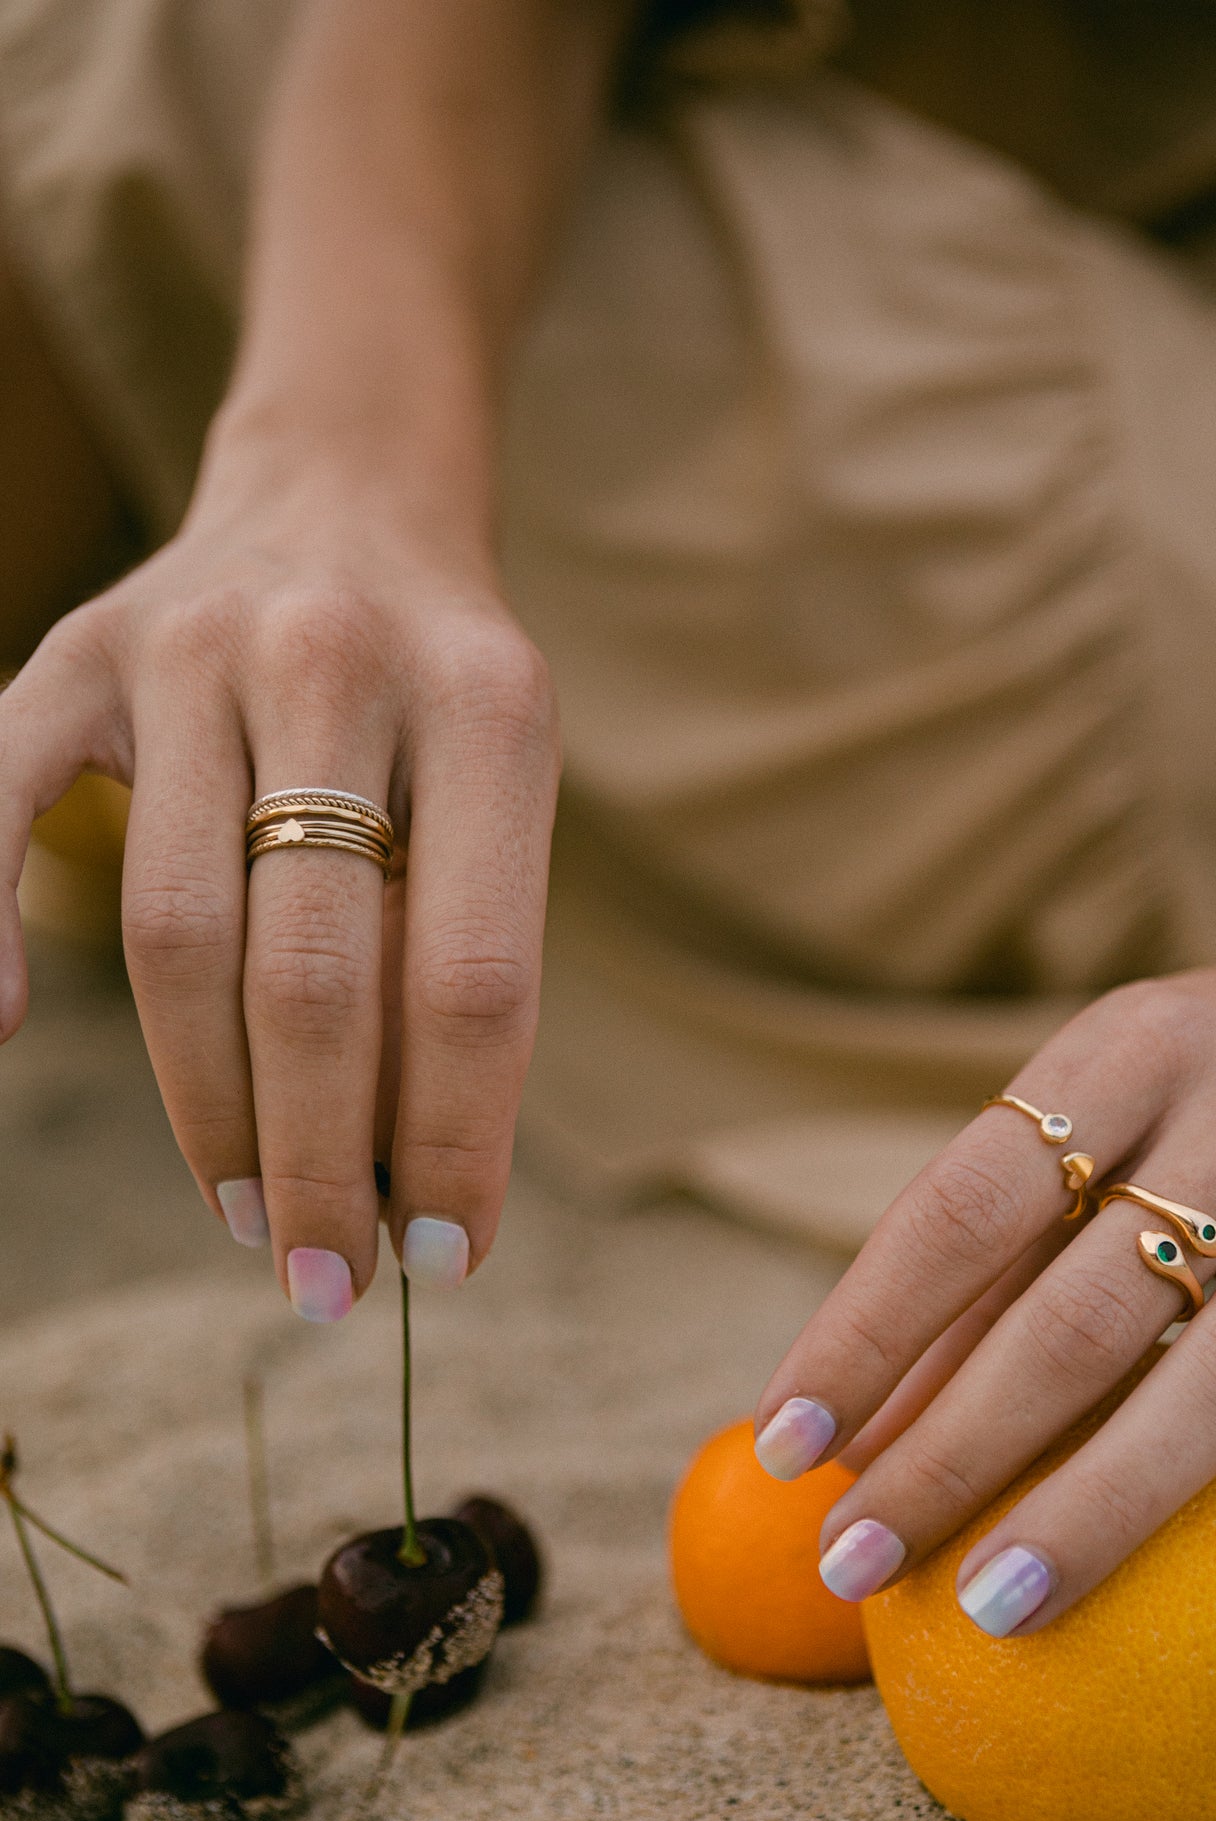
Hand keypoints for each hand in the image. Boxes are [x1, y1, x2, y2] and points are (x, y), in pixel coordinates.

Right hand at [0, 439, 558, 1313]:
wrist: (352, 490)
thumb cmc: (442, 690)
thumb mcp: (506, 791)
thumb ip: (465, 954)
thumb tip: (414, 1184)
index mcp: (490, 707)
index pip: (472, 978)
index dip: (455, 1140)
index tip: (444, 1254)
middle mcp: (337, 662)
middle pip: (314, 975)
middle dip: (321, 1156)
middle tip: (331, 1275)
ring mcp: (191, 648)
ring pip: (179, 932)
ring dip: (210, 1106)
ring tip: (251, 1214)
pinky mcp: (77, 652)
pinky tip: (2, 1039)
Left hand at [753, 890, 1215, 1684]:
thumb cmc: (1200, 1077)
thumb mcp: (1089, 1109)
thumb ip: (987, 1260)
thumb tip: (854, 1437)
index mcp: (1130, 1051)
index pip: (968, 1205)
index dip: (867, 1328)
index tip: (783, 1444)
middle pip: (1085, 1312)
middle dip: (955, 1449)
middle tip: (855, 1559)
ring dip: (1104, 1510)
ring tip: (994, 1613)